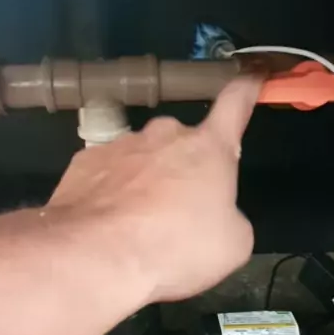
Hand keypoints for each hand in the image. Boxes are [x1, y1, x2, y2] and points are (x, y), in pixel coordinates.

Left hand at [48, 75, 259, 303]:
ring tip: (140, 228)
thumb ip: (230, 217)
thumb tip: (217, 215)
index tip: (249, 77)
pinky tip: (110, 225)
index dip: (245, 90)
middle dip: (184, 170)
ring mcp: (120, 145)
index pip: (234, 105)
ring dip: (146, 184)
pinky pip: (108, 174)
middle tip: (181, 213)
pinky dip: (111, 194)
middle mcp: (164, 135)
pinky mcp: (84, 162)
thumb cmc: (174, 248)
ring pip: (143, 160)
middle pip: (183, 144)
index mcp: (208, 148)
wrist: (95, 257)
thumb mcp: (232, 244)